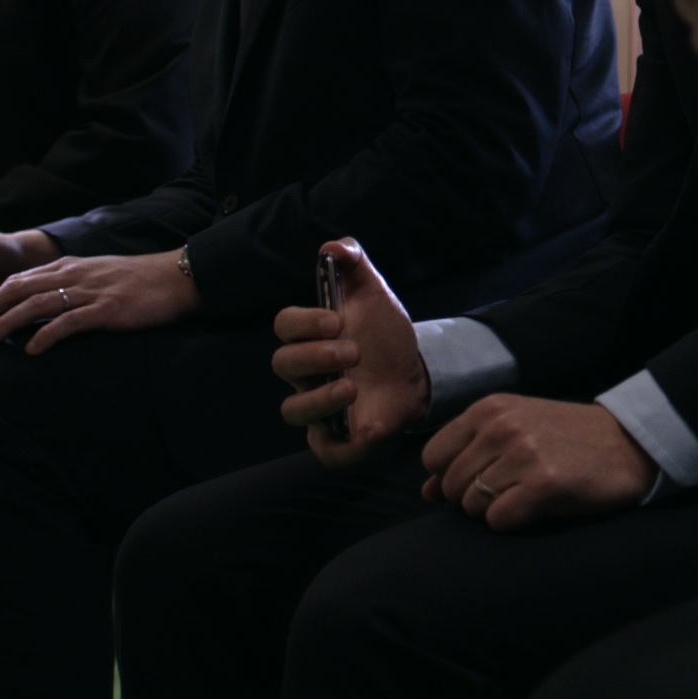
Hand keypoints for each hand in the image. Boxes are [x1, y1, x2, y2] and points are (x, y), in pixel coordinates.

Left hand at [0, 250, 194, 353]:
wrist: (177, 277)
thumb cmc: (138, 281)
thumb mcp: (97, 276)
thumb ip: (70, 286)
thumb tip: (42, 307)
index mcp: (68, 267)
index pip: (17, 280)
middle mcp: (72, 276)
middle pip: (16, 290)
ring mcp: (89, 292)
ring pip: (35, 305)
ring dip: (6, 324)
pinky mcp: (106, 310)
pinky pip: (68, 322)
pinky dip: (46, 335)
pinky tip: (32, 350)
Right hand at [270, 239, 425, 465]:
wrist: (414, 369)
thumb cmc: (383, 332)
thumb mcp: (373, 292)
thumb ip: (353, 263)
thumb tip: (332, 247)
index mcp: (309, 335)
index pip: (284, 326)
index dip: (304, 323)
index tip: (338, 320)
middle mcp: (305, 372)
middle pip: (283, 365)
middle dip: (315, 356)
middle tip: (354, 351)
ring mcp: (318, 407)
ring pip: (293, 410)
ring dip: (319, 398)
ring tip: (352, 387)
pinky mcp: (338, 438)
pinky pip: (326, 451)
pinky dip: (343, 445)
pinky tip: (366, 428)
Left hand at [415, 396, 654, 530]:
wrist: (627, 443)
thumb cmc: (565, 439)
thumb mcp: (513, 430)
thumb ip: (466, 454)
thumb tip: (426, 493)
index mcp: (488, 409)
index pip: (433, 457)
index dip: (450, 477)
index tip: (480, 479)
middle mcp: (501, 426)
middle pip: (451, 485)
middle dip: (471, 498)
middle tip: (509, 491)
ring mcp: (523, 453)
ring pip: (472, 505)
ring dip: (494, 511)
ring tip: (525, 496)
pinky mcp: (544, 483)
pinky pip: (498, 520)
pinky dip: (512, 523)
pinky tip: (535, 509)